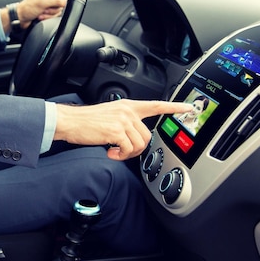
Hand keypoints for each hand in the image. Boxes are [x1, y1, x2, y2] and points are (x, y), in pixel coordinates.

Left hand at [0, 0, 66, 32]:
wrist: (20, 18)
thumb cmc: (27, 8)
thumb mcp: (43, 3)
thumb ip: (55, 1)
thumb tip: (66, 1)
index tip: (57, 4)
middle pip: (61, 3)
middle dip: (52, 9)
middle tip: (44, 9)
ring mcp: (48, 3)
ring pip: (57, 10)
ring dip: (49, 14)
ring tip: (41, 13)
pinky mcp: (47, 10)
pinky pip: (53, 15)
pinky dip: (47, 17)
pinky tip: (40, 16)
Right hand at [54, 100, 193, 160]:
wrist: (70, 121)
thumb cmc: (85, 121)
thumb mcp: (109, 115)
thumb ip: (124, 121)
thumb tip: (131, 137)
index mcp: (128, 106)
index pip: (156, 105)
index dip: (174, 107)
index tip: (189, 108)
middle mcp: (128, 111)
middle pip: (147, 136)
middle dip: (136, 149)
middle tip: (121, 151)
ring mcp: (123, 120)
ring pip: (139, 145)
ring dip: (127, 154)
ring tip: (114, 151)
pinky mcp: (117, 131)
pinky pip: (128, 150)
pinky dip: (119, 156)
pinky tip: (109, 152)